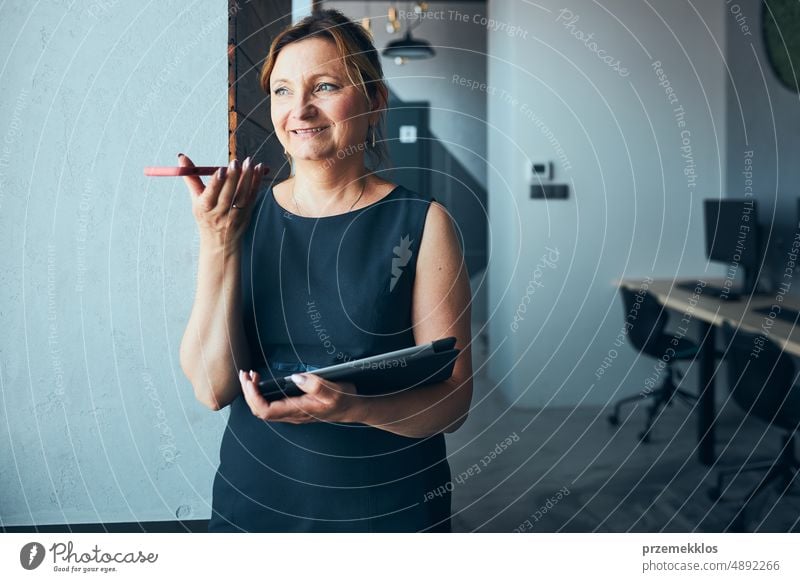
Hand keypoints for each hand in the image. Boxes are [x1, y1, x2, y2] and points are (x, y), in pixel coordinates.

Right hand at [179, 153, 267, 247]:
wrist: (220, 241)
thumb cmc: (206, 215)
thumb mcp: (196, 199)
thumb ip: (191, 178)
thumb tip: (181, 157)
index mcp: (204, 208)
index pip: (210, 194)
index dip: (216, 182)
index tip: (221, 169)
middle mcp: (220, 213)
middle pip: (228, 194)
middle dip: (233, 177)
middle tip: (237, 162)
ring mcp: (235, 215)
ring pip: (242, 195)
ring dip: (248, 178)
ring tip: (250, 162)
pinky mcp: (247, 214)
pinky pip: (253, 196)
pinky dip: (256, 182)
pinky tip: (259, 169)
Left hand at [238, 369, 361, 424]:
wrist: (352, 408)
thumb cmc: (343, 399)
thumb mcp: (334, 390)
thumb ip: (315, 385)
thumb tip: (295, 377)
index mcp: (298, 410)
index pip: (265, 410)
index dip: (253, 397)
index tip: (251, 381)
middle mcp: (291, 415)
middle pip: (259, 410)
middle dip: (248, 392)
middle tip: (245, 374)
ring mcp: (291, 413)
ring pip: (262, 408)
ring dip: (253, 393)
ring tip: (251, 376)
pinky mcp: (292, 408)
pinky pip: (269, 405)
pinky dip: (261, 393)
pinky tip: (262, 382)